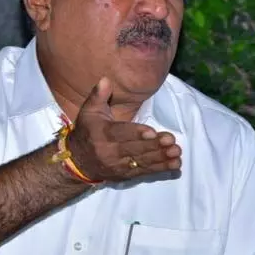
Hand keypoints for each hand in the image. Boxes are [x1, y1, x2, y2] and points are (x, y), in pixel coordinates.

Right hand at [66, 78, 181, 181]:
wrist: (78, 162)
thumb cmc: (88, 131)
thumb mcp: (89, 111)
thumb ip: (98, 95)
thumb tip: (106, 79)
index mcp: (103, 134)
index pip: (121, 133)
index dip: (137, 133)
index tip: (152, 132)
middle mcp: (110, 152)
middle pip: (135, 149)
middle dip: (154, 146)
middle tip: (171, 141)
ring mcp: (119, 166)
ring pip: (142, 162)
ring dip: (161, 158)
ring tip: (176, 152)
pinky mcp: (127, 175)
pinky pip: (145, 172)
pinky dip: (161, 169)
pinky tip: (175, 165)